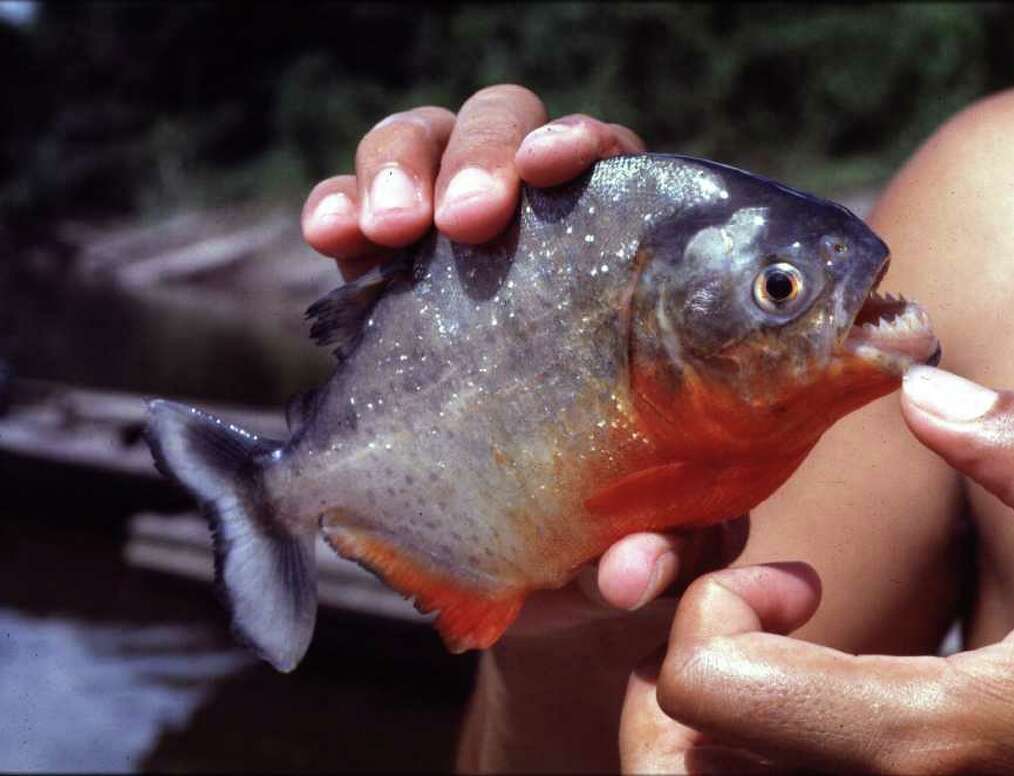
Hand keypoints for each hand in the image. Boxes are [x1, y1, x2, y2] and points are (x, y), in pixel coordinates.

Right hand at [299, 84, 683, 635]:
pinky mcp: (383, 280)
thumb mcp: (662, 540)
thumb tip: (630, 568)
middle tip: (466, 221)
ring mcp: (453, 247)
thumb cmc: (622, 526)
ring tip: (384, 234)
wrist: (534, 566)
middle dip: (481, 154)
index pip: (610, 164)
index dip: (580, 144)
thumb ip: (665, 546)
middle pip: (508, 130)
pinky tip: (330, 237)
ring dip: (397, 167)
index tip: (556, 167)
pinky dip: (338, 208)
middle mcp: (540, 231)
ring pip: (422, 144)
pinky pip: (351, 212)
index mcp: (626, 264)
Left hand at [622, 366, 1013, 773]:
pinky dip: (741, 746)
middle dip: (690, 660)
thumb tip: (922, 394)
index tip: (792, 578)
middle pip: (679, 757)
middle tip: (760, 611)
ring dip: (707, 710)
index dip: (715, 609)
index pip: (706, 690)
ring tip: (773, 652)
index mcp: (919, 739)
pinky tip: (809, 696)